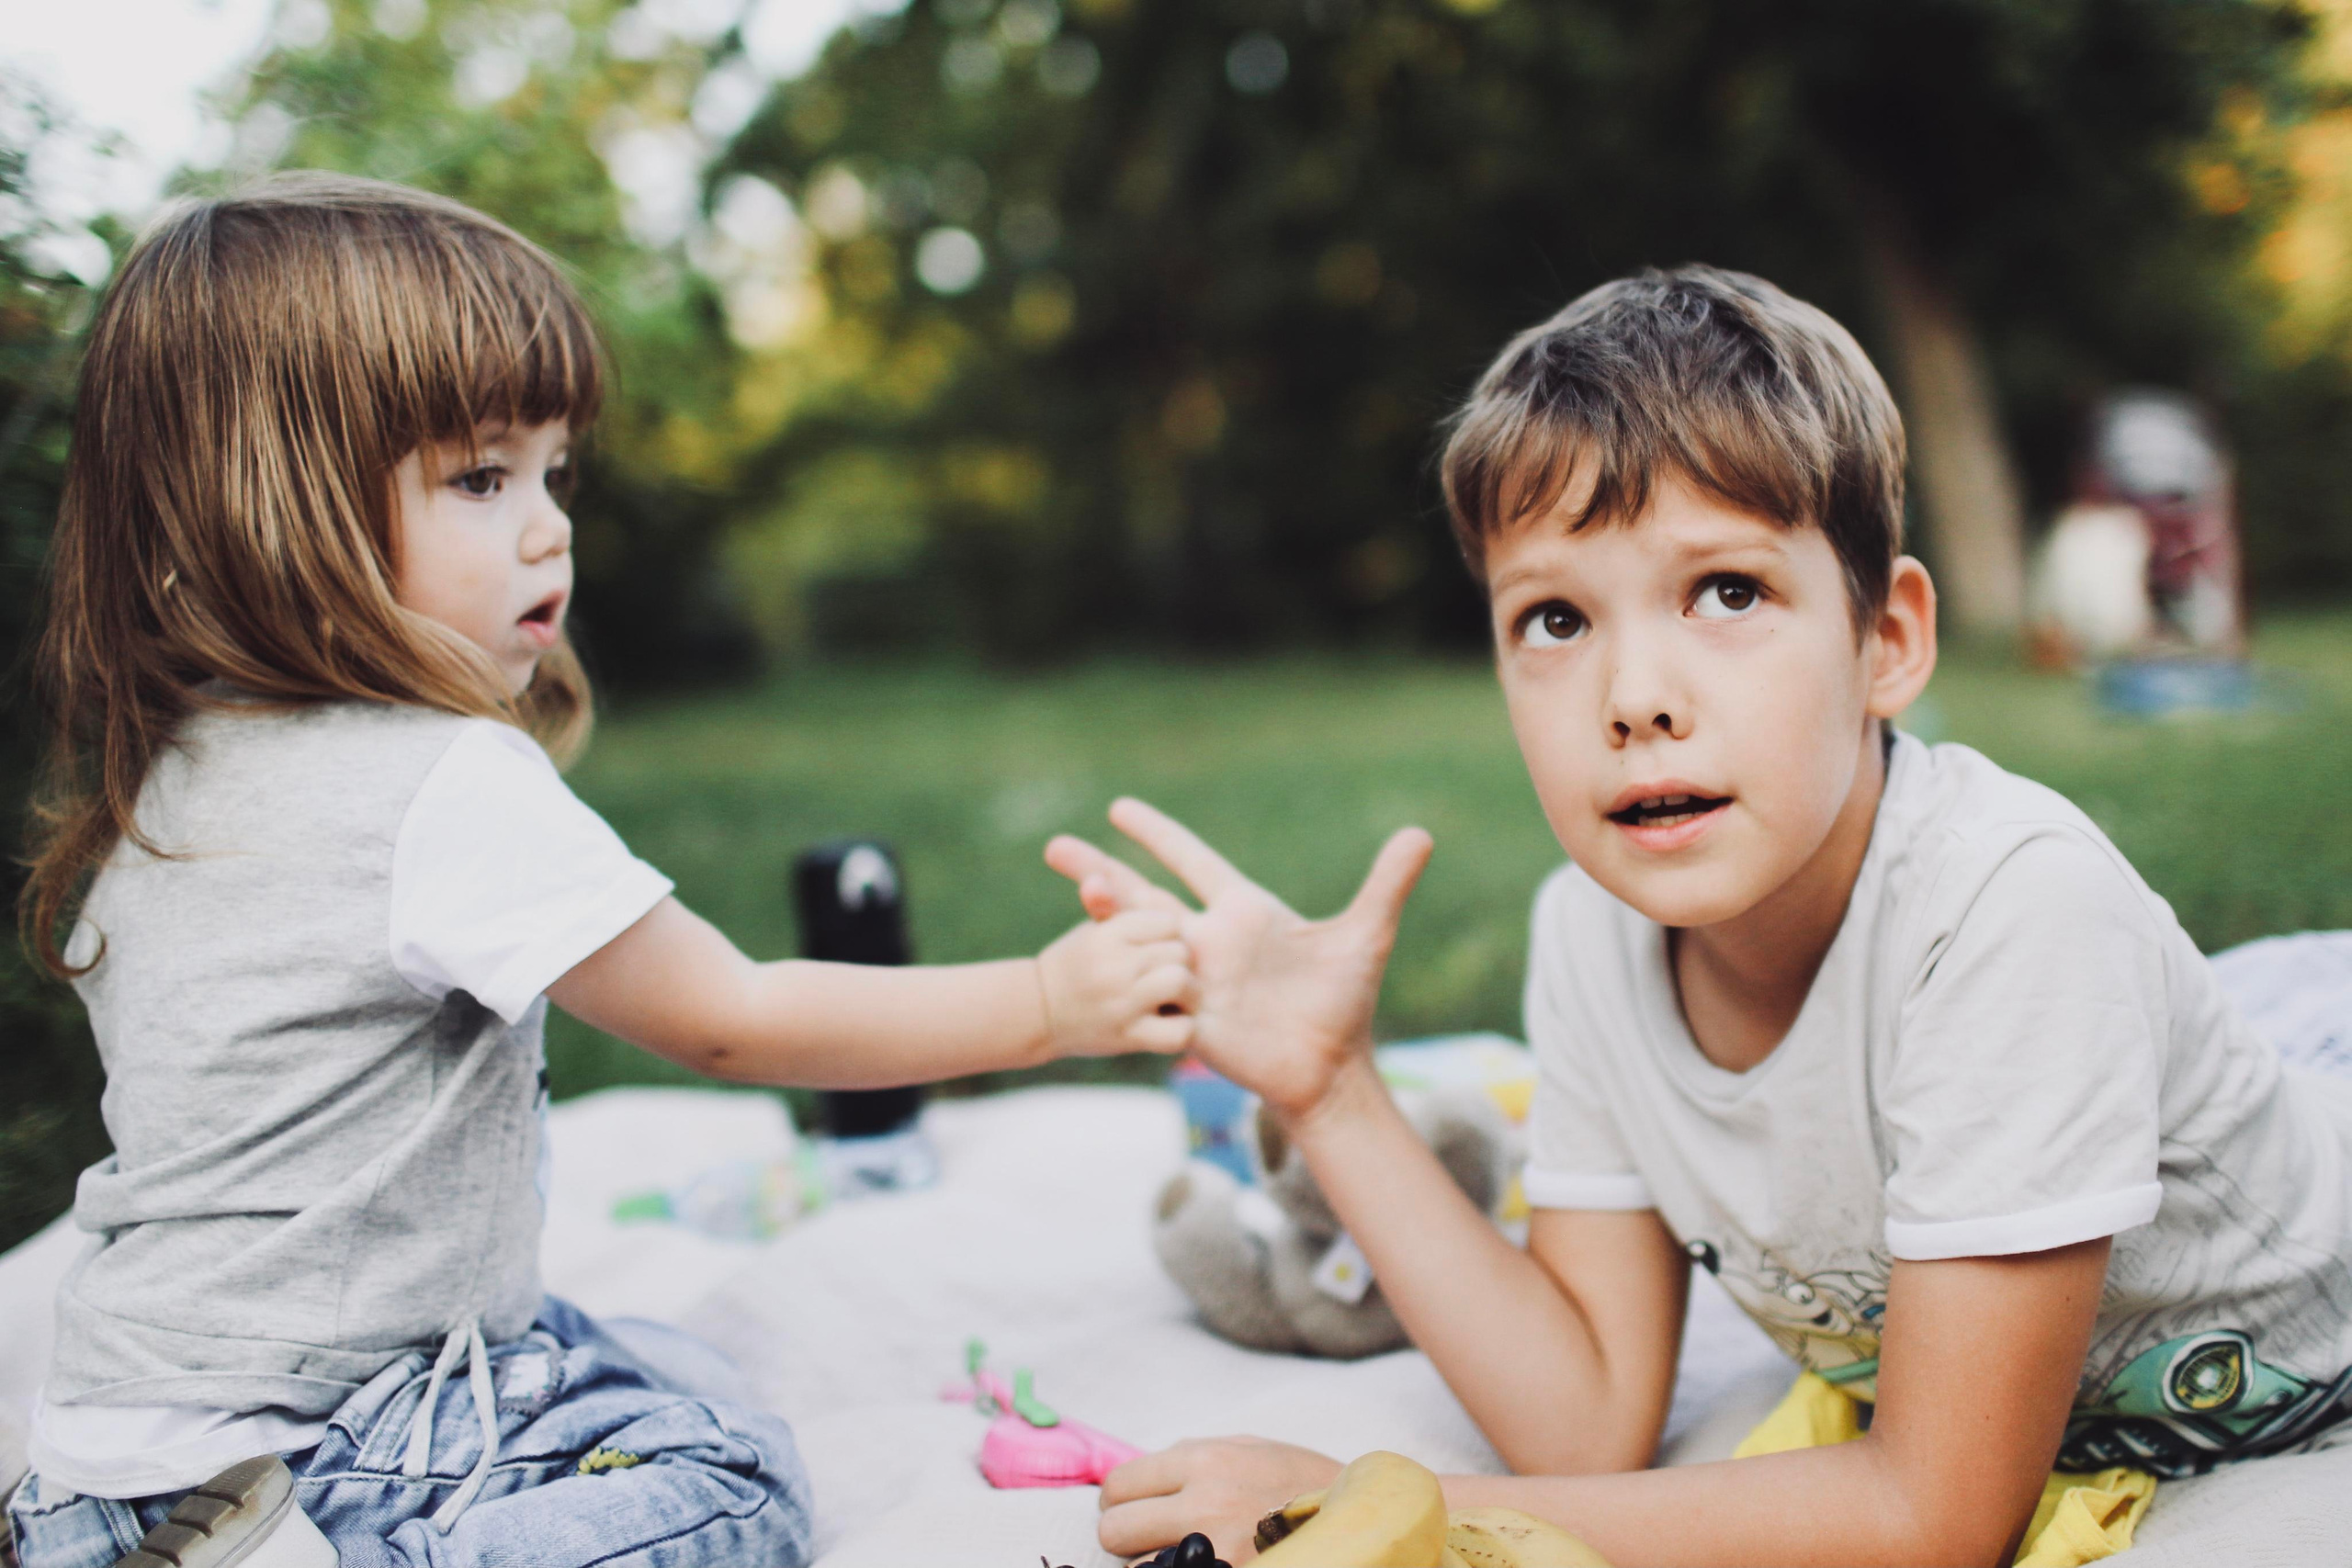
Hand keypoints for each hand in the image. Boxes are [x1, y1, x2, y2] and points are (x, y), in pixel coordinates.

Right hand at [1036, 908, 1195, 1057]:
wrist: (1037, 1012)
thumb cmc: (1075, 964)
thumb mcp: (1091, 930)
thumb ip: (1109, 905)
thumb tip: (1096, 881)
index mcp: (1106, 935)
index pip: (1167, 923)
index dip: (1168, 935)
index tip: (1156, 947)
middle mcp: (1113, 967)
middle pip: (1180, 951)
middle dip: (1177, 961)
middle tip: (1164, 973)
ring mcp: (1121, 1004)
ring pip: (1180, 981)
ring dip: (1184, 992)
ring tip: (1171, 997)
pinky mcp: (1129, 1037)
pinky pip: (1180, 1031)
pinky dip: (1181, 1029)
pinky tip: (1168, 1022)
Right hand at [1045, 798, 1430, 1121]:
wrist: (1328, 1069)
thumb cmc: (1343, 1002)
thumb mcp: (1365, 937)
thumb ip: (1388, 884)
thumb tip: (1422, 831)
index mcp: (1241, 911)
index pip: (1191, 861)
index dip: (1157, 834)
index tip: (1119, 809)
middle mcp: (1208, 939)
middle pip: (1142, 896)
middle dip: (1098, 869)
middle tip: (1052, 846)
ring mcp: (1191, 978)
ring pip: (1135, 938)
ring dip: (1106, 914)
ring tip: (1082, 888)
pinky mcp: (1185, 1016)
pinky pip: (1148, 990)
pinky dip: (1128, 973)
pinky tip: (1098, 956)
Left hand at [1099, 1437, 1341, 1562]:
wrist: (1362, 1521)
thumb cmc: (1304, 1481)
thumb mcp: (1252, 1447)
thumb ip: (1194, 1453)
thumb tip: (1143, 1473)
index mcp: (1205, 1460)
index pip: (1119, 1485)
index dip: (1121, 1501)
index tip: (1134, 1511)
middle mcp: (1204, 1503)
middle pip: (1115, 1530)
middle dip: (1126, 1536)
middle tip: (1149, 1539)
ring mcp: (1217, 1549)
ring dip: (1151, 1565)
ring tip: (1183, 1555)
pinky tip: (1201, 1565)